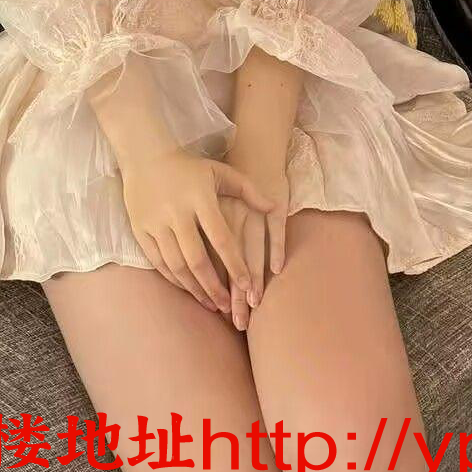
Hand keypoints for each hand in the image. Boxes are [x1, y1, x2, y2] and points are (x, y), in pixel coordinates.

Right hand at [120, 147, 275, 313]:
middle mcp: (176, 212)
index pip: (221, 239)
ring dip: (194, 288)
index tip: (248, 286)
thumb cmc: (189, 167)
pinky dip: (174, 279)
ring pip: (176, 265)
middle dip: (214, 287)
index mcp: (200, 198)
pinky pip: (158, 261)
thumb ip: (248, 190)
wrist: (144, 155)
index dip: (235, 265)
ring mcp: (155, 222)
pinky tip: (188, 288)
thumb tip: (274, 207)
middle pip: (197, 259)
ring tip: (211, 304)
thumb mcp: (220, 171)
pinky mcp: (139, 229)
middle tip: (229, 308)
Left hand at [209, 155, 289, 331]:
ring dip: (254, 278)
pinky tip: (276, 270)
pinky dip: (275, 249)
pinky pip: (274, 231)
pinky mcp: (273, 207)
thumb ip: (202, 236)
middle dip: (234, 293)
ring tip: (255, 303)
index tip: (219, 312)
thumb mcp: (209, 206)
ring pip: (252, 251)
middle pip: (231, 263)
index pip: (213, 261)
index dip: (217, 287)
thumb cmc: (229, 184)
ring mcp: (253, 213)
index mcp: (212, 221)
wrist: (250, 151)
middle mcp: (231, 219)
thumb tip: (194, 274)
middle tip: (238, 321)